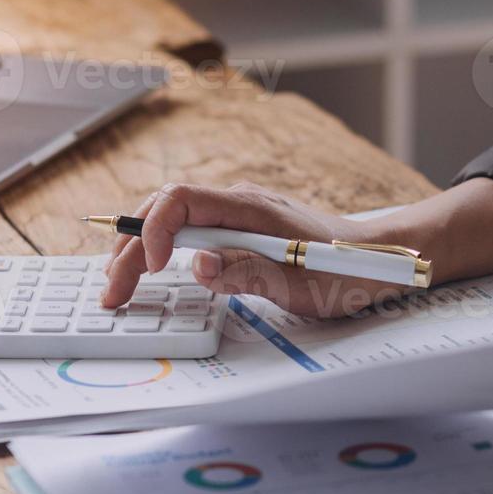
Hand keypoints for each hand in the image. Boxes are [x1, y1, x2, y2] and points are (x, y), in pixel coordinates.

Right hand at [99, 182, 409, 316]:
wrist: (380, 259)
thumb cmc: (346, 270)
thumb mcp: (300, 281)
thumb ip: (247, 272)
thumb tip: (198, 265)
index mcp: (248, 207)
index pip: (179, 200)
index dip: (154, 231)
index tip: (152, 270)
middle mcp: (238, 203)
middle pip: (165, 210)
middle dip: (131, 248)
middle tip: (112, 292)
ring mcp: (239, 215)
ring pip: (173, 219)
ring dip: (141, 248)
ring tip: (119, 281)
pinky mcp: (242, 231)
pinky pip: (191, 231)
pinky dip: (163, 250)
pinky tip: (152, 270)